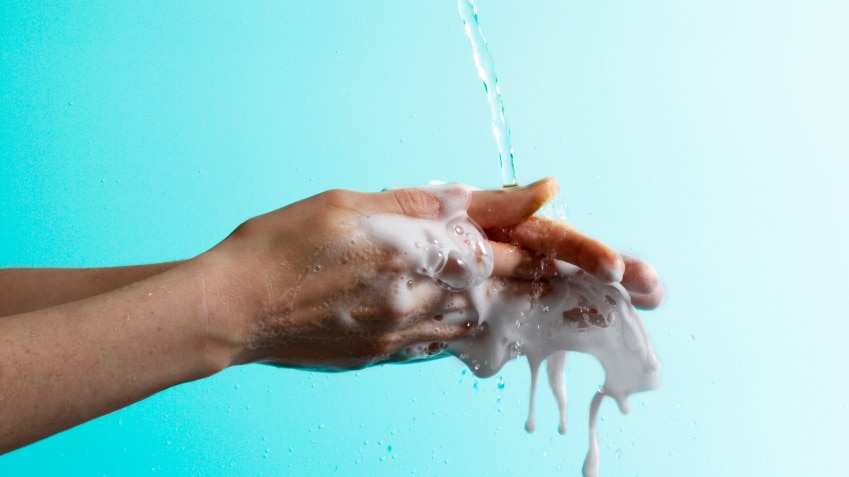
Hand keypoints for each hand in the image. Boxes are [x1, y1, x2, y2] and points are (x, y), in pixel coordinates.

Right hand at [200, 178, 662, 370]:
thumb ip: (453, 202)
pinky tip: (503, 325)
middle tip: (635, 290)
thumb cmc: (287, 243)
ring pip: (495, 322)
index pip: (518, 249)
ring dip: (541, 312)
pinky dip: (485, 330)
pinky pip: (453, 343)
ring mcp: (410, 334)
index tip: (617, 262)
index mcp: (424, 252)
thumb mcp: (367, 201)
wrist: (233, 308)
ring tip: (587, 309)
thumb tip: (533, 192)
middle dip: (577, 289)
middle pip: (520, 292)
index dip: (571, 251)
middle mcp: (427, 299)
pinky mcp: (391, 354)